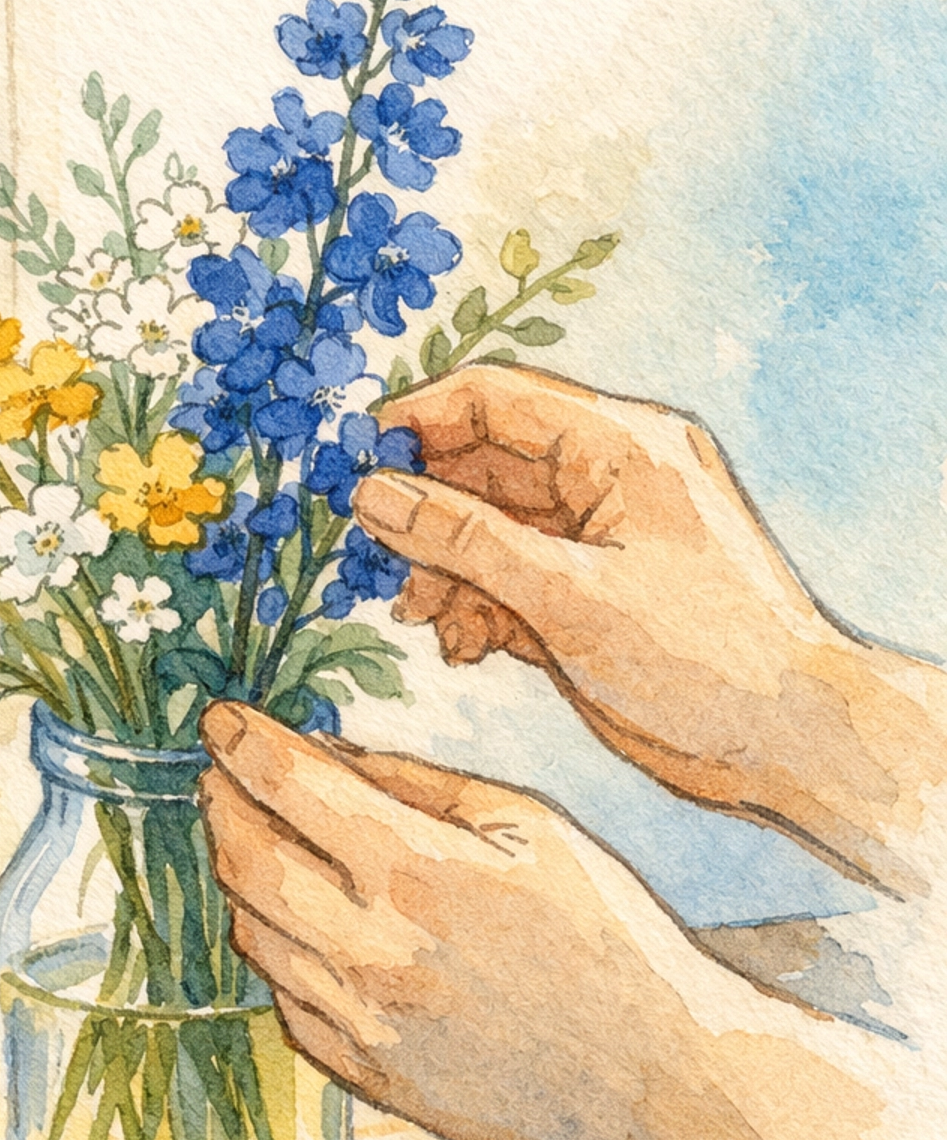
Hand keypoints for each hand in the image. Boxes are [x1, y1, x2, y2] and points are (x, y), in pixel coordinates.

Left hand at [200, 701, 942, 1139]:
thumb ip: (416, 783)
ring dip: (241, 880)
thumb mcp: (527, 822)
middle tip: (222, 777)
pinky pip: (286, 1006)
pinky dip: (279, 956)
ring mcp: (364, 1025)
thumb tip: (322, 752)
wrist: (658, 1068)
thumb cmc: (607, 927)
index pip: (287, 785)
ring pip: (254, 937)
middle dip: (220, 806)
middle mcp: (373, 952)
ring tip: (258, 842)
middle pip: (244, 862)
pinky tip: (303, 927)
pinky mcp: (370, 1079)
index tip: (221, 719)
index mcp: (418, 871)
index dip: (240, 742)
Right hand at [358, 366, 946, 895]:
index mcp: (618, 444)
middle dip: (424, 514)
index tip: (348, 470)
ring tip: (423, 623)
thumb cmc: (703, 656)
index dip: (414, 426)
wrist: (791, 740)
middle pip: (483, 465)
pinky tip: (463, 649)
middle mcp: (608, 477)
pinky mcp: (593, 594)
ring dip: (445, 570)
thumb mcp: (567, 594)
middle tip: (373, 566)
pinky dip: (479, 606)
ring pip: (490, 528)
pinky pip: (513, 577)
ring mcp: (601, 538)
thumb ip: (463, 540)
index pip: (492, 399)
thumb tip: (371, 492)